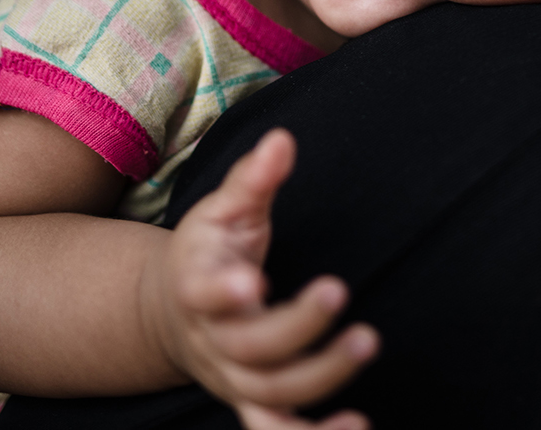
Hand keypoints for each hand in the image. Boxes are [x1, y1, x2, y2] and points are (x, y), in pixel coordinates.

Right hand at [144, 129, 377, 429]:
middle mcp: (212, 340)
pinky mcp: (254, 401)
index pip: (201, 293)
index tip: (250, 279)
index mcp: (195, 286)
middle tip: (338, 290)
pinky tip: (359, 426)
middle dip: (294, 325)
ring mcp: (233, 377)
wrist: (173, 309)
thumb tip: (282, 140)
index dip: (222, 290)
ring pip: (269, 394)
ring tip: (367, 342)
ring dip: (319, 376)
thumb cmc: (210, 249)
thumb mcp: (223, 209)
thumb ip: (253, 179)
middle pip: (247, 347)